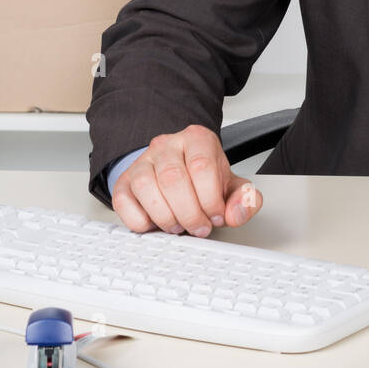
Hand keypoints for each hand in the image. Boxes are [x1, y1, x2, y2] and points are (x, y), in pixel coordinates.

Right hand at [111, 124, 261, 236]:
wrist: (180, 174)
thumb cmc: (205, 180)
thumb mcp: (232, 186)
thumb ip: (245, 199)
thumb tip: (236, 214)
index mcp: (197, 139)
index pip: (202, 166)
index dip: (210, 199)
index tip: (215, 217)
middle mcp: (167, 145)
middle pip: (173, 178)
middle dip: (189, 213)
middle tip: (199, 228)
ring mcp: (142, 161)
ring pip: (146, 186)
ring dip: (165, 217)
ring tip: (179, 226)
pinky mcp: (123, 181)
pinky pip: (123, 202)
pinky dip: (140, 221)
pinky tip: (156, 224)